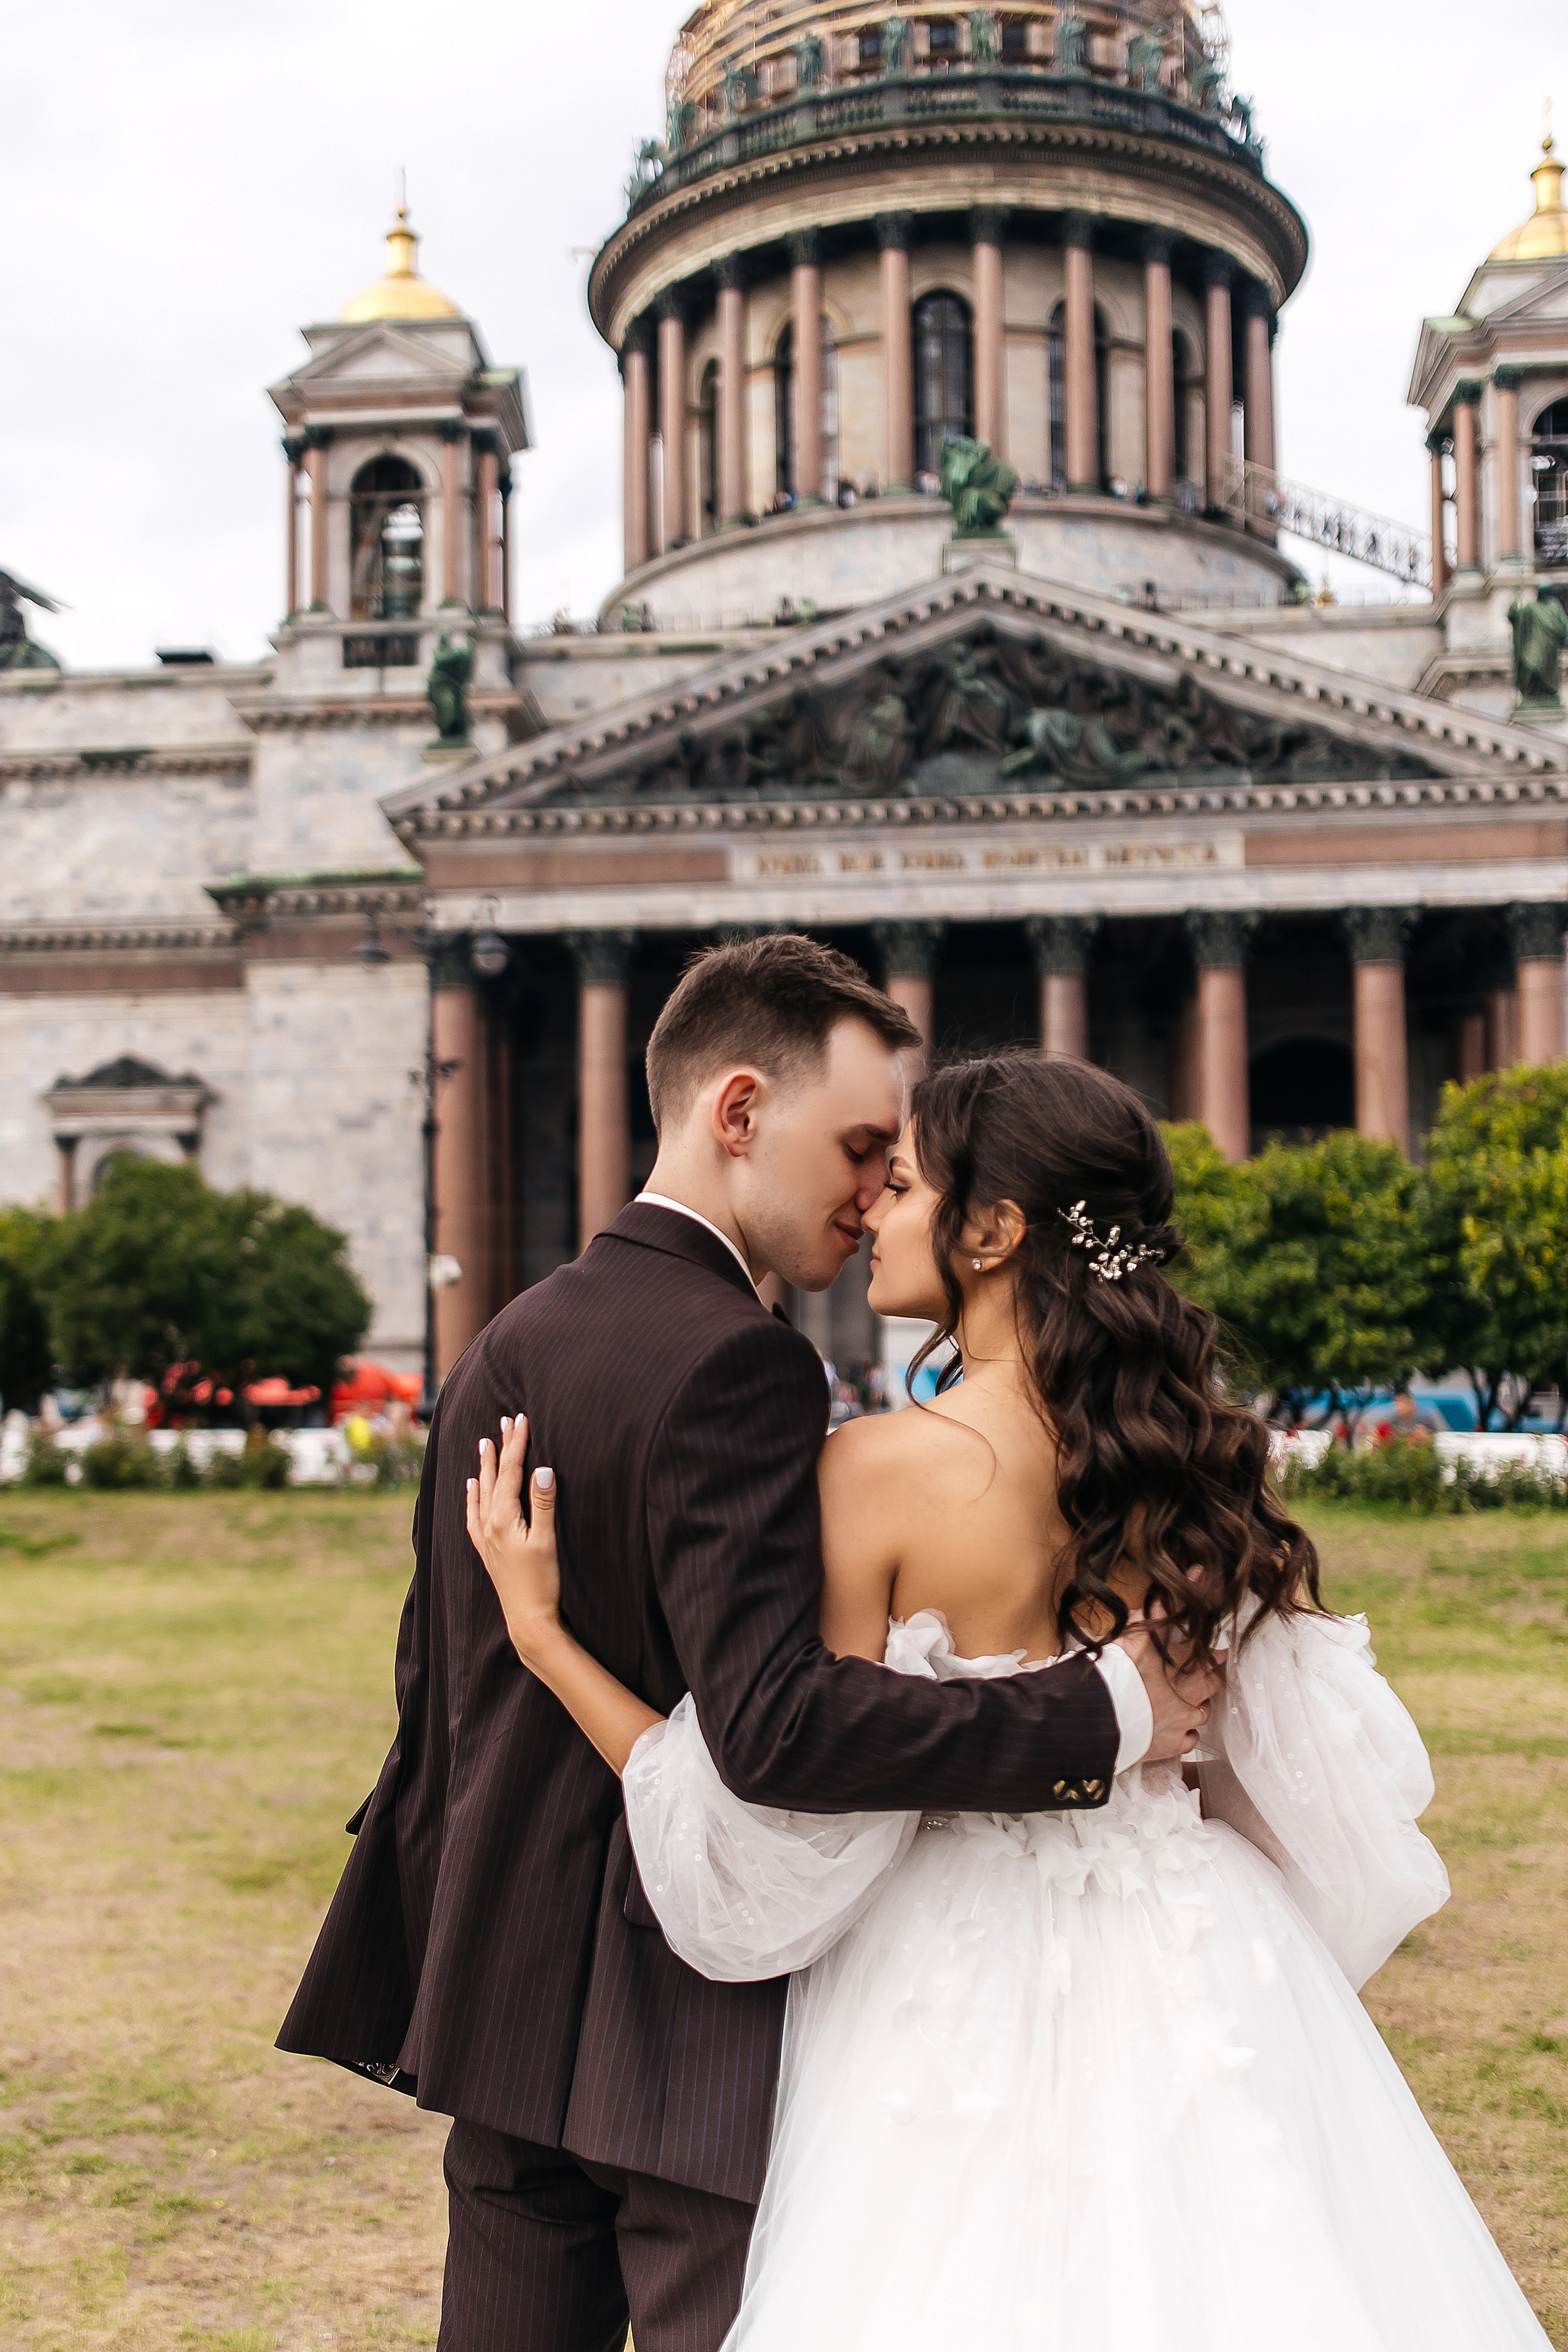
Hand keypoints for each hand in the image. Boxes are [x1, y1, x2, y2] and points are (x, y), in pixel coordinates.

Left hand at [466, 1414, 561, 1667]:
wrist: (527, 1619)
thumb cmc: (541, 1581)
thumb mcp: (546, 1539)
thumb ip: (543, 1503)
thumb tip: (542, 1468)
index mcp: (503, 1517)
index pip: (511, 1472)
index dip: (516, 1444)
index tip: (520, 1419)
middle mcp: (489, 1523)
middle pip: (495, 1477)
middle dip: (501, 1447)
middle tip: (504, 1421)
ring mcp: (485, 1537)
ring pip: (482, 1492)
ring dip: (485, 1467)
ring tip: (484, 1444)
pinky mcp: (487, 1549)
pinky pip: (473, 1514)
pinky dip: (471, 1497)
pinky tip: (470, 1487)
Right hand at [1117, 1616, 1225, 1765]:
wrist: (1102, 1715)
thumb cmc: (1117, 1674)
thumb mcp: (1134, 1635)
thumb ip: (1154, 1613)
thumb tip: (1173, 1590)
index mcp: (1182, 1663)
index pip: (1213, 1651)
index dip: (1216, 1648)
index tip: (1219, 1646)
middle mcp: (1190, 1692)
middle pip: (1214, 1681)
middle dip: (1212, 1673)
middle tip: (1204, 1669)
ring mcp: (1184, 1720)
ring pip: (1205, 1711)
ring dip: (1199, 1703)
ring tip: (1187, 1699)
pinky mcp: (1174, 1744)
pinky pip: (1192, 1739)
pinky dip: (1187, 1732)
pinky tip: (1179, 1727)